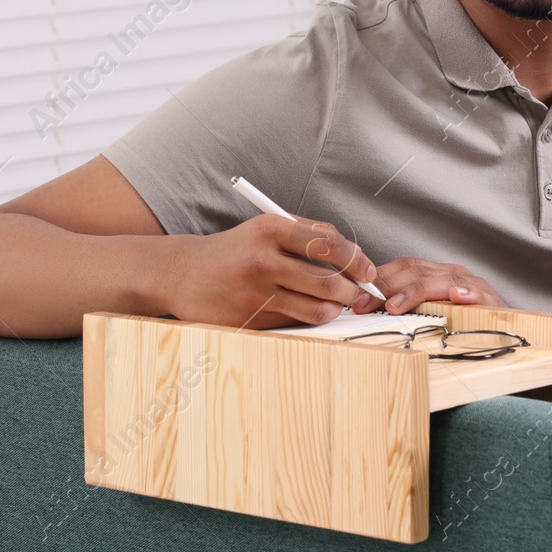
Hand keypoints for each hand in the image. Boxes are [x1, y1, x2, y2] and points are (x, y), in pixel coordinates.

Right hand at [161, 213, 378, 329]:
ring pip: (316, 310)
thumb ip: (309, 233)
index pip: (329, 245)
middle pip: (328, 282)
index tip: (368, 270)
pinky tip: (305, 310)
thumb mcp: (267, 227)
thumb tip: (354, 253)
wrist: (183, 273)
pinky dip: (308, 319)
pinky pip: (295, 324)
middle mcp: (262, 261)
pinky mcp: (249, 321)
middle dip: (352, 291)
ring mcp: (255, 294)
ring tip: (335, 303)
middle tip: (359, 293)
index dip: (357, 261)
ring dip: (334, 309)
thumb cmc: (236, 249)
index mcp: (270, 229)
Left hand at [350, 257, 506, 314]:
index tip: (357, 297)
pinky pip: (479, 294)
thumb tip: (365, 307)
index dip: (378, 280)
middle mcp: (451, 275)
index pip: (403, 267)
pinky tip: (457, 296)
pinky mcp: (491, 301)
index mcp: (435, 275)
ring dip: (417, 291)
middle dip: (388, 287)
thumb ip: (403, 307)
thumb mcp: (428, 314)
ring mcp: (472, 285)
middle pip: (416, 271)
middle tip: (366, 304)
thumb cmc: (461, 325)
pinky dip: (468, 293)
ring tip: (397, 305)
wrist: (502, 332)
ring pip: (441, 280)